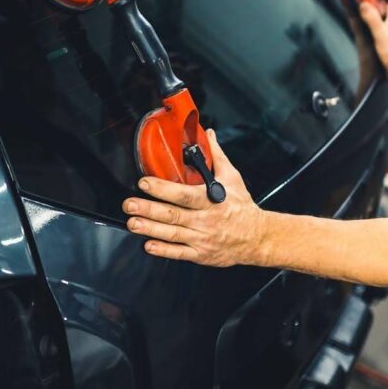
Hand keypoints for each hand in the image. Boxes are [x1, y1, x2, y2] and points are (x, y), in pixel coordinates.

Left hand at [123, 130, 266, 266]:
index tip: (144, 182)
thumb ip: (216, 156)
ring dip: (150, 229)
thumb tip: (207, 134)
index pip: (184, 194)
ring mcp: (202, 239)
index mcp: (211, 200)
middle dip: (148, 209)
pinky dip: (163, 250)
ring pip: (172, 234)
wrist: (258, 237)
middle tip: (129, 204)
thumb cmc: (242, 206)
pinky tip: (148, 245)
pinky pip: (179, 253)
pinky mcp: (201, 254)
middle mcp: (205, 220)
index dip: (163, 189)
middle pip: (173, 214)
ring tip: (132, 222)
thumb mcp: (232, 178)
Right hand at [358, 1, 387, 90]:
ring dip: (372, 20)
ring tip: (360, 20)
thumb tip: (364, 5)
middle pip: (383, 11)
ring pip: (382, 22)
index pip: (385, 2)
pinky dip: (373, 31)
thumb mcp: (381, 35)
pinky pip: (380, 32)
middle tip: (359, 8)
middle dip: (372, 9)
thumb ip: (372, 19)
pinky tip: (367, 36)